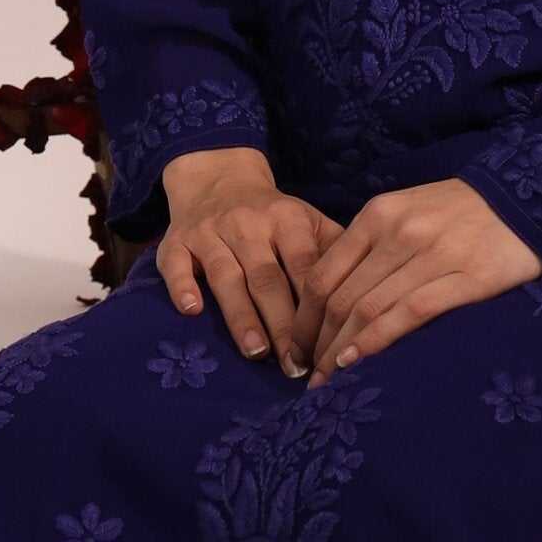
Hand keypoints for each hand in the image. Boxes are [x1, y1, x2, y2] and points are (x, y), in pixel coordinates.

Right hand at [156, 148, 343, 377]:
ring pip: (226, 276)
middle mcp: (248, 224)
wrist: (216, 177)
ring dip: (241, 315)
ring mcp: (210, 232)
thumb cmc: (272, 214)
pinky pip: (176, 265)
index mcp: (288, 220)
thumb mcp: (307, 220)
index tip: (327, 346)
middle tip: (295, 364)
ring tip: (256, 352)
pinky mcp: (176, 241)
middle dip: (283, 323)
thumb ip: (333, 252)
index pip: (306, 266)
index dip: (316, 307)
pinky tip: (192, 311)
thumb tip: (365, 296)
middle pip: (267, 277)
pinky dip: (182, 287)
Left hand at [291, 176, 541, 384]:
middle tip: (306, 377)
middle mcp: (398, 232)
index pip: (323, 274)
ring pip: (367, 310)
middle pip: (340, 298)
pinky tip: (358, 363)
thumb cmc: (460, 212)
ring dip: (339, 352)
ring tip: (327, 382)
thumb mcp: (406, 212)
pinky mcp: (466, 277)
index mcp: (378, 215)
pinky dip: (376, 341)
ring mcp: (432, 254)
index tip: (296, 349)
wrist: (526, 198)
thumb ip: (370, 245)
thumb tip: (330, 296)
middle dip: (316, 344)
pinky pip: (409, 314)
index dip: (302, 319)